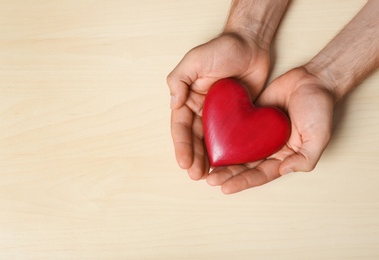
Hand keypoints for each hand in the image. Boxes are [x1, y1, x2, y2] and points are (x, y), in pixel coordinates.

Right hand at [168, 33, 269, 179]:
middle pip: (195, 139)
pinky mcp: (239, 118)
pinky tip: (229, 166)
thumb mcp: (194, 60)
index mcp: (189, 99)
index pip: (181, 127)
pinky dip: (229, 153)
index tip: (184, 163)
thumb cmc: (222, 48)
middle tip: (197, 176)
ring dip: (209, 160)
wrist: (251, 44)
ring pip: (212, 143)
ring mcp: (221, 116)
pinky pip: (233, 138)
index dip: (181, 146)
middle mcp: (202, 110)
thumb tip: (173, 104)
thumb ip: (179, 80)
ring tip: (209, 177)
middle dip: (194, 158)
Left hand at [206, 67, 334, 193]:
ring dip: (222, 160)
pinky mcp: (250, 117)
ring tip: (205, 167)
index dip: (243, 182)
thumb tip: (284, 170)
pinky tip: (208, 142)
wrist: (311, 80)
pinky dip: (222, 137)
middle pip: (245, 166)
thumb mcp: (319, 136)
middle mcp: (268, 148)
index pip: (260, 174)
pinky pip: (234, 130)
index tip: (225, 188)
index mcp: (283, 157)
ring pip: (236, 150)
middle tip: (210, 180)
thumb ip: (305, 157)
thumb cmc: (319, 108)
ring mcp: (258, 133)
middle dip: (227, 175)